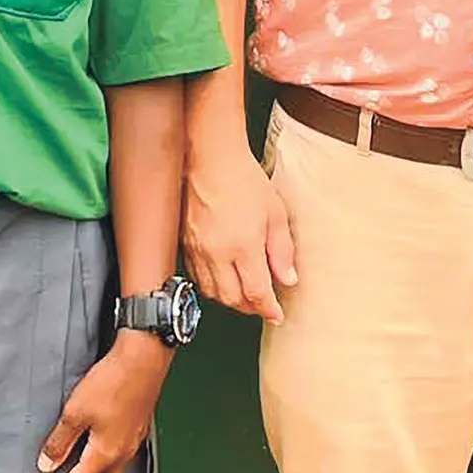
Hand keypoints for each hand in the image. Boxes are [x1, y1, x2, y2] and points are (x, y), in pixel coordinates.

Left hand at [36, 333, 170, 472]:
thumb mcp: (76, 411)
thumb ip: (60, 441)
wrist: (145, 358)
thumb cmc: (111, 382)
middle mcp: (121, 454)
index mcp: (104, 453)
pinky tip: (108, 470)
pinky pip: (121, 465)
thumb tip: (47, 466)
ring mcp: (132, 442)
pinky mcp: (136, 430)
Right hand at [183, 142, 296, 320]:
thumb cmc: (244, 179)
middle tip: (263, 304)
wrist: (211, 158)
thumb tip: (287, 279)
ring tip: (245, 294)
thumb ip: (282, 250)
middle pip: (232, 299)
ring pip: (212, 293)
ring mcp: (197, 250)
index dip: (268, 309)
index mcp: (242, 246)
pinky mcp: (185, 244)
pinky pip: (197, 277)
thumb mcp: (275, 212)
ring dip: (230, 300)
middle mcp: (216, 253)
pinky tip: (223, 278)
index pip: (256, 293)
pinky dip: (212, 286)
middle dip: (250, 307)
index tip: (277, 314)